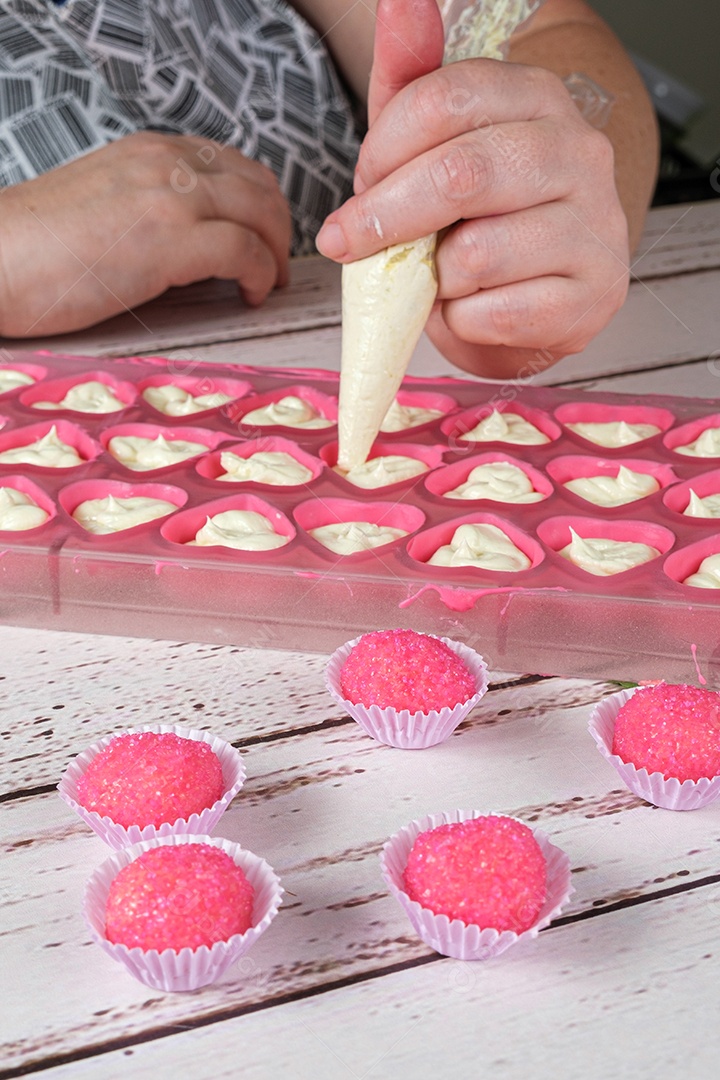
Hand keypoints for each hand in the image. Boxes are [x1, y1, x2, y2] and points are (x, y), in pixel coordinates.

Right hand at [0, 131, 290, 336]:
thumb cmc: (37, 250)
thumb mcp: (103, 207)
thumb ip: (150, 209)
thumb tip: (191, 243)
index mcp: (149, 152)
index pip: (231, 164)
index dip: (260, 203)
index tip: (264, 236)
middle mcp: (165, 162)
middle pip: (258, 184)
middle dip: (279, 227)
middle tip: (278, 265)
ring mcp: (170, 196)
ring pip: (260, 211)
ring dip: (277, 251)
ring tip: (270, 282)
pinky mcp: (169, 237)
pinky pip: (245, 250)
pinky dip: (262, 274)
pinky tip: (253, 295)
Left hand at [316, 0, 629, 379]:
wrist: (537, 297)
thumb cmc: (478, 218)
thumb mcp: (435, 145)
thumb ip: (412, 80)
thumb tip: (399, 1)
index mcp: (537, 98)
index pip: (444, 100)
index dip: (382, 152)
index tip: (360, 186)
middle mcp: (578, 152)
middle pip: (460, 174)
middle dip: (387, 218)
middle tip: (353, 242)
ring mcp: (596, 226)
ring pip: (478, 254)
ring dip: (434, 278)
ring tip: (441, 276)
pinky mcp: (595, 294)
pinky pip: (497, 313)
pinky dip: (463, 322)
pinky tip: (473, 308)